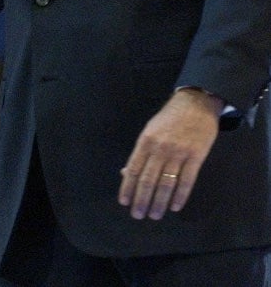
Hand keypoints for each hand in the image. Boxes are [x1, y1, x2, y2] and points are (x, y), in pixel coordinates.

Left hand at [118, 87, 221, 218]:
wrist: (195, 105)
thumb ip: (140, 153)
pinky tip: (175, 206)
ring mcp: (178, 154)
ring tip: (155, 215)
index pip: (132, 169)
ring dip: (159, 202)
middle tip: (138, 215)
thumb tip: (125, 174)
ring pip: (166, 183)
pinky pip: (187, 181)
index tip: (124, 202)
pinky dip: (180, 195)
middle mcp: (159, 149)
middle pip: (147, 180)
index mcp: (145, 142)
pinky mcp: (196, 157)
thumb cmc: (168, 119)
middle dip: (141, 199)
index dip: (127, 187)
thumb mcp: (149, 132)